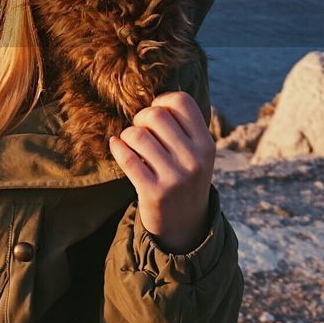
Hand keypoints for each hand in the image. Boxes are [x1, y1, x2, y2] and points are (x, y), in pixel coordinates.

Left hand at [108, 91, 214, 253]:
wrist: (184, 225)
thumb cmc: (183, 177)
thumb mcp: (196, 153)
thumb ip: (182, 127)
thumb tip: (153, 96)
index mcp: (206, 144)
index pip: (181, 101)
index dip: (161, 101)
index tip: (156, 114)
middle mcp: (195, 159)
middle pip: (155, 115)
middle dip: (140, 118)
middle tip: (140, 131)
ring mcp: (175, 177)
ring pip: (137, 134)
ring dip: (127, 135)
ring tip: (131, 144)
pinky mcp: (154, 192)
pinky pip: (126, 158)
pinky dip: (117, 148)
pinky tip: (117, 147)